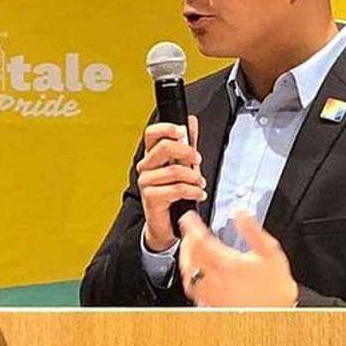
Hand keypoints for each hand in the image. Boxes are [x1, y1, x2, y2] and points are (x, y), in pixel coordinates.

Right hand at [137, 115, 205, 251]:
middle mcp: (146, 167)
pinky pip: (177, 189)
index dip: (167, 128)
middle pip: (165, 147)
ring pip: (175, 171)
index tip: (183, 132)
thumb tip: (191, 122)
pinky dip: (193, 191)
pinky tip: (197, 194)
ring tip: (199, 184)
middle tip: (197, 160)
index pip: (152, 133)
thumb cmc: (174, 195)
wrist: (168, 224)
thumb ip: (188, 143)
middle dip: (187, 152)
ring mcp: (147, 182)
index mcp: (152, 156)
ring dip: (194, 177)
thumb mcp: (185, 165)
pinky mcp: (151, 197)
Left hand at [178, 210, 298, 306]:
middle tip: (188, 231)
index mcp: (228, 264)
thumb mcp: (270, 252)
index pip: (201, 240)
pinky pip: (192, 289)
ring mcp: (212, 293)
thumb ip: (253, 231)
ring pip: (188, 274)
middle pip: (190, 257)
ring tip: (189, 249)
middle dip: (186, 241)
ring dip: (185, 258)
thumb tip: (241, 214)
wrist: (276, 314)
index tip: (189, 218)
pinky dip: (189, 276)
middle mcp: (216, 279)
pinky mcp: (212, 304)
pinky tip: (194, 271)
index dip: (192, 226)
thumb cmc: (275, 286)